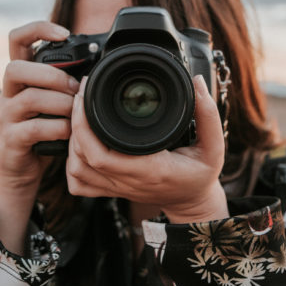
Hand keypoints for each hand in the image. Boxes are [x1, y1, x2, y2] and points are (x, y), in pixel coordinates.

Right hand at [0, 20, 79, 253]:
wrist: (23, 169)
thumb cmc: (46, 129)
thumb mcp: (57, 101)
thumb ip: (68, 82)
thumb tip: (100, 64)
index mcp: (21, 76)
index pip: (17, 39)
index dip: (38, 29)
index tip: (64, 33)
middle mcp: (9, 92)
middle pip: (15, 67)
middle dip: (50, 75)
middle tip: (74, 88)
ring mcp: (7, 116)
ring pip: (27, 98)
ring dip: (58, 103)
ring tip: (76, 113)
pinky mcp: (11, 140)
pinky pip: (32, 128)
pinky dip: (56, 129)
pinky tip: (69, 133)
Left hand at [66, 75, 228, 223]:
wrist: (193, 203)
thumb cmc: (200, 175)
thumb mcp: (213, 147)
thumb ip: (209, 115)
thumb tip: (198, 82)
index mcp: (149, 169)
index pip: (101, 153)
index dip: (84, 124)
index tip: (87, 94)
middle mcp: (128, 180)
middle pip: (82, 158)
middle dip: (74, 124)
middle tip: (81, 95)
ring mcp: (117, 188)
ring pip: (76, 170)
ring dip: (71, 142)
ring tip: (79, 115)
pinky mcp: (111, 190)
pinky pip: (79, 184)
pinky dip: (72, 165)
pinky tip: (79, 145)